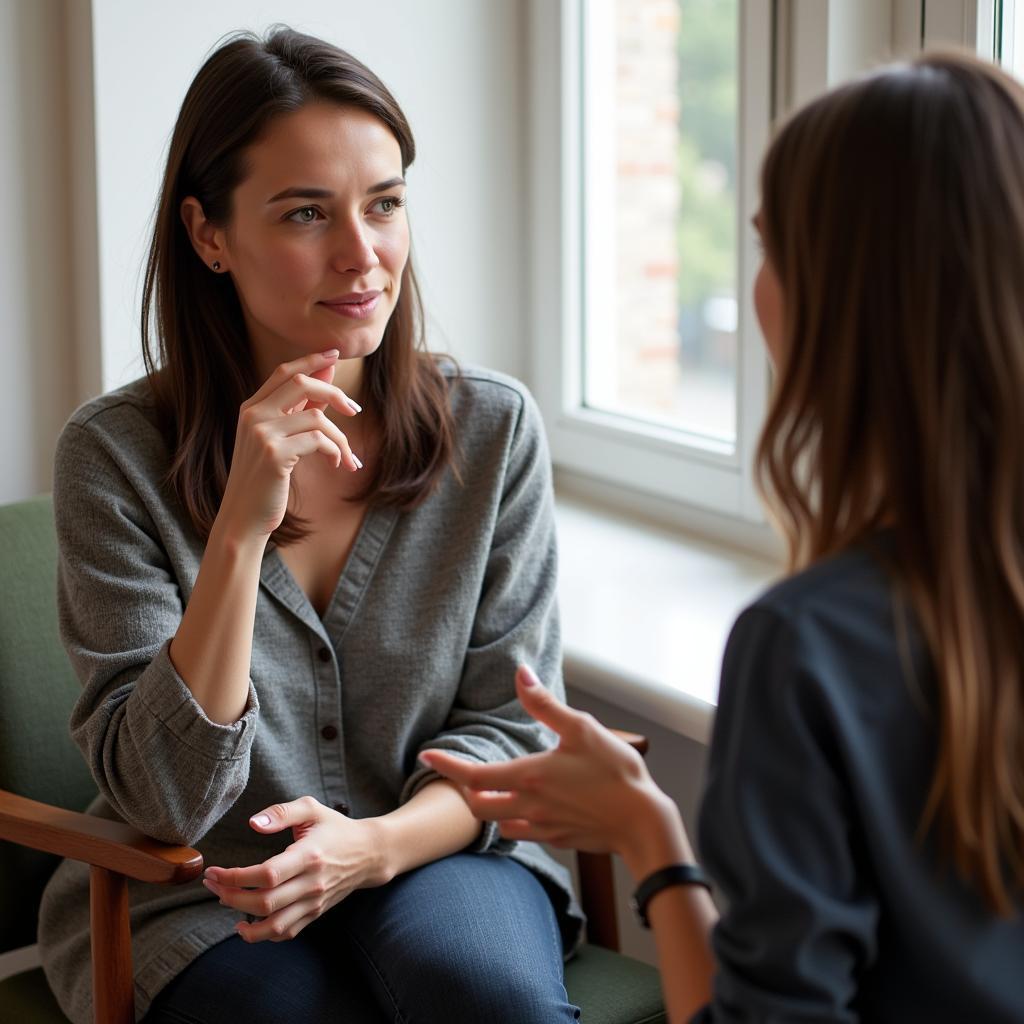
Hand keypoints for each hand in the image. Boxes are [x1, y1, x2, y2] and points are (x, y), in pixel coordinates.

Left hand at [202, 796, 389, 942]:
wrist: (369, 853)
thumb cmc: (336, 828)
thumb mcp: (312, 809)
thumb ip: (281, 812)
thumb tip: (253, 823)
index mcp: (309, 855)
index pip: (267, 875)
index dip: (235, 877)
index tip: (216, 870)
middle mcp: (312, 883)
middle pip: (264, 903)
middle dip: (230, 896)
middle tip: (212, 884)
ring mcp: (314, 902)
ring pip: (274, 926)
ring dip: (244, 922)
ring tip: (226, 905)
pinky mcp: (315, 913)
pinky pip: (286, 932)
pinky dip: (263, 934)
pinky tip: (246, 923)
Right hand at [217, 349, 363, 539]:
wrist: (243, 518)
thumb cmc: (265, 481)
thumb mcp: (281, 441)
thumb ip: (301, 410)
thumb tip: (327, 377)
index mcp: (251, 409)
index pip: (284, 372)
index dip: (311, 360)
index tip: (335, 354)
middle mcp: (253, 415)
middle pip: (301, 383)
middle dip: (335, 393)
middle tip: (355, 410)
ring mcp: (261, 434)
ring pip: (317, 417)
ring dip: (341, 438)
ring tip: (348, 458)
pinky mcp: (275, 455)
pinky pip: (319, 440)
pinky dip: (335, 451)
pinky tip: (337, 464)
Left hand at [419, 666, 685, 871]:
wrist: (643, 822)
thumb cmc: (615, 772)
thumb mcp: (581, 728)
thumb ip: (545, 704)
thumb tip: (521, 674)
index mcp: (529, 776)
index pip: (473, 775)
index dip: (445, 766)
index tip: (426, 757)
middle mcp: (528, 806)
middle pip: (477, 806)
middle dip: (465, 790)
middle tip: (464, 772)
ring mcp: (543, 827)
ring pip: (499, 822)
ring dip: (489, 806)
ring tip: (493, 788)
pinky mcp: (558, 839)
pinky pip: (523, 833)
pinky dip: (514, 821)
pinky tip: (526, 807)